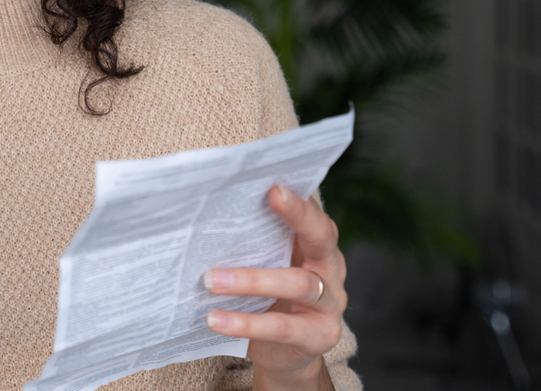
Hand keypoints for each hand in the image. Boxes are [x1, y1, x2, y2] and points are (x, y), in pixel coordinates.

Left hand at [203, 186, 344, 389]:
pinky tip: (215, 318)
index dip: (298, 200)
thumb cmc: (269, 298)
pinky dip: (246, 322)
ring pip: (298, 283)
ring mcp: (330, 304)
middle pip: (320, 237)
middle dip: (296, 216)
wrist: (284, 355)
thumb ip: (256, 240)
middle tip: (268, 199)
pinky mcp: (319, 336)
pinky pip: (282, 327)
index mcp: (318, 246)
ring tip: (210, 280)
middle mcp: (331, 270)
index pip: (313, 214)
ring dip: (251, 279)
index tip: (273, 185)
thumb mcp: (267, 264)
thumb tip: (210, 211)